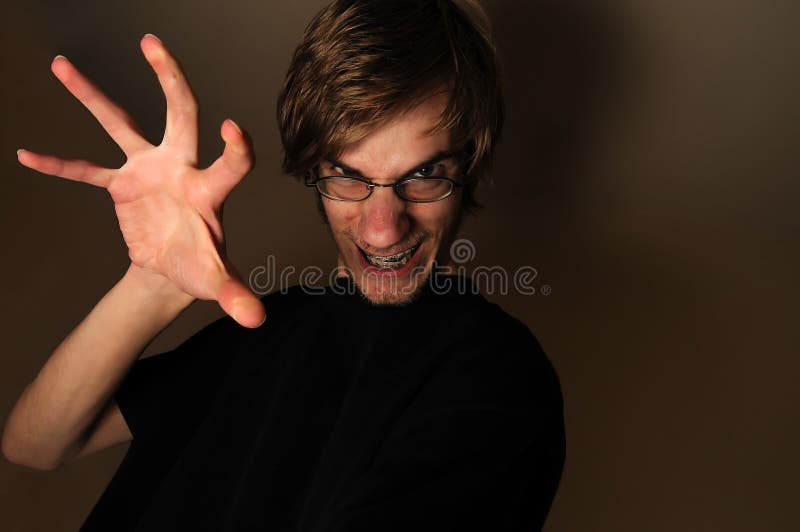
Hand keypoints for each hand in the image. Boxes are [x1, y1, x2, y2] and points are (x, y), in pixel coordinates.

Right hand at [17, 34, 265, 327]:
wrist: (176, 269)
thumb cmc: (202, 268)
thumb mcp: (218, 282)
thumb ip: (236, 295)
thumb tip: (256, 322)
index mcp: (210, 191)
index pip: (231, 162)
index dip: (235, 146)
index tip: (232, 125)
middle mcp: (181, 168)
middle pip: (180, 114)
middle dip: (169, 79)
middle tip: (153, 43)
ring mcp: (149, 171)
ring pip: (122, 125)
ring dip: (92, 97)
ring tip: (61, 66)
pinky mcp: (121, 184)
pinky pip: (85, 170)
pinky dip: (59, 165)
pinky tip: (26, 155)